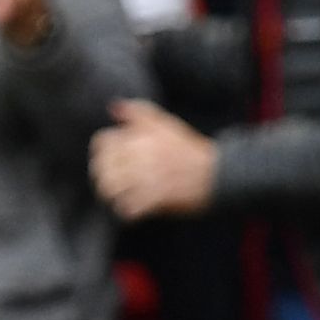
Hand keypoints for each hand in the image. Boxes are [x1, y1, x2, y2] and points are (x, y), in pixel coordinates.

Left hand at [90, 97, 218, 219]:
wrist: (218, 173)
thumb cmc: (190, 150)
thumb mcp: (167, 124)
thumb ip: (139, 112)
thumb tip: (113, 107)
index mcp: (142, 137)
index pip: (103, 143)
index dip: (101, 154)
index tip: (108, 163)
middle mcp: (142, 156)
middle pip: (104, 169)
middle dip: (104, 178)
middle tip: (111, 186)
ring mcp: (149, 178)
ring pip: (112, 190)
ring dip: (113, 196)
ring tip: (121, 199)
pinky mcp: (157, 198)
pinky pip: (129, 208)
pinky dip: (128, 212)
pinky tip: (134, 211)